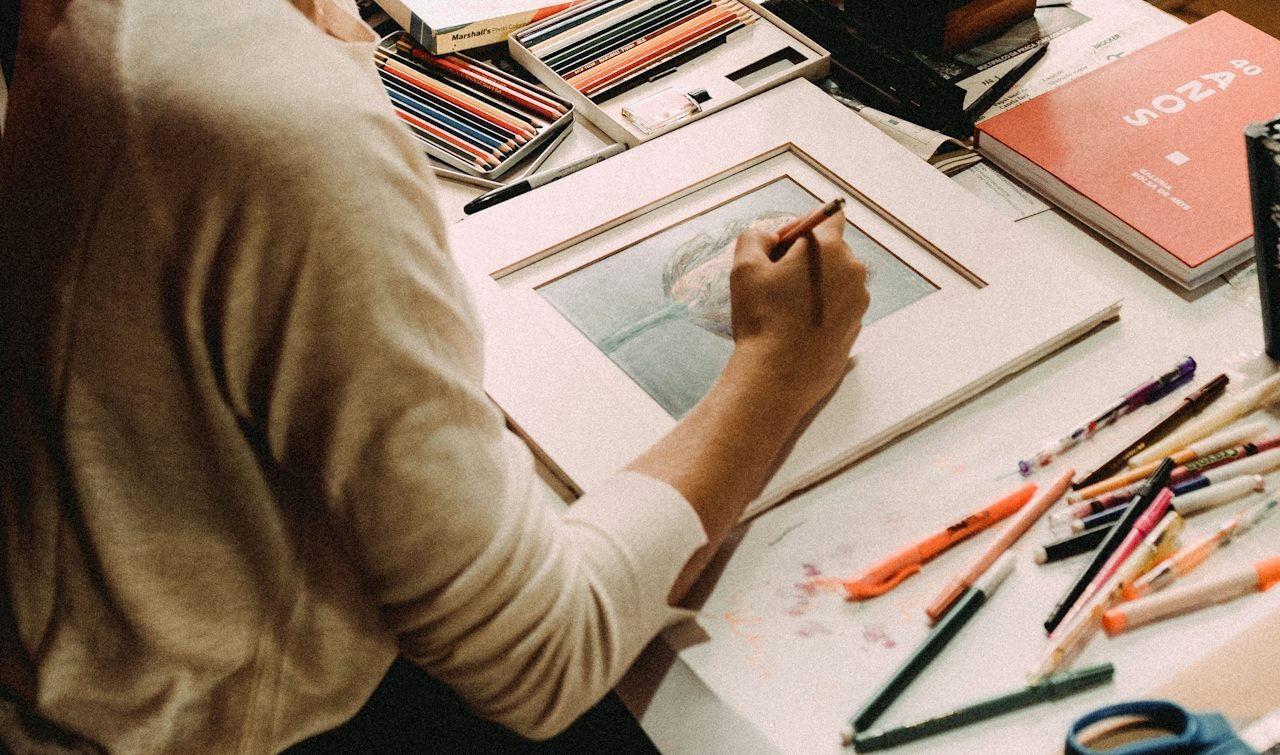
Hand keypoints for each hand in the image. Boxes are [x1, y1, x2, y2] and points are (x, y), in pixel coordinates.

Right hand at [725, 211, 868, 414]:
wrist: (777, 377)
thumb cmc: (761, 320)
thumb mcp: (745, 268)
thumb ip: (754, 237)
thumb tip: (767, 237)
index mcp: (830, 250)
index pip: (828, 215)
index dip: (802, 223)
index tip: (781, 243)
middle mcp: (853, 272)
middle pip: (831, 250)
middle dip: (805, 257)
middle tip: (775, 278)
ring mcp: (858, 303)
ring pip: (835, 280)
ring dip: (813, 285)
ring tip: (783, 307)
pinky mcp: (855, 329)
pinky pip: (838, 308)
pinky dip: (820, 310)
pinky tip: (795, 327)